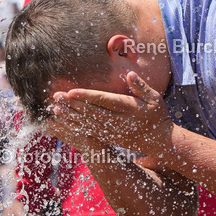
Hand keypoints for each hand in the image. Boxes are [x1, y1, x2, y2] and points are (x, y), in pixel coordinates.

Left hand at [49, 72, 174, 158]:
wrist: (160, 141)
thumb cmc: (157, 116)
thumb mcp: (154, 98)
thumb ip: (141, 86)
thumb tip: (130, 75)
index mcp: (127, 108)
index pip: (103, 100)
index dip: (86, 96)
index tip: (71, 91)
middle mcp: (118, 121)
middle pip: (91, 111)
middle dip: (72, 104)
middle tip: (56, 96)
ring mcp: (113, 131)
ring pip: (88, 123)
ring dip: (71, 116)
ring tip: (55, 109)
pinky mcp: (110, 138)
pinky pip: (91, 132)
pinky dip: (77, 127)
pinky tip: (67, 122)